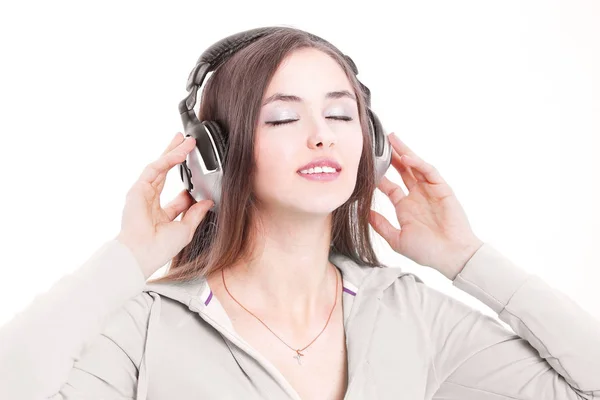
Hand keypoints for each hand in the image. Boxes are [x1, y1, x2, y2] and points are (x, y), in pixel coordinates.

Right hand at [116, 132, 213, 279]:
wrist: (143, 253)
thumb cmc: (159, 247)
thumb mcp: (186, 229)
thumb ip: (196, 213)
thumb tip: (208, 202)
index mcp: (161, 215)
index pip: (177, 196)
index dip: (188, 186)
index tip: (200, 179)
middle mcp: (150, 202)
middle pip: (166, 175)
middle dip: (176, 158)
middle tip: (187, 144)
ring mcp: (143, 194)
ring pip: (161, 167)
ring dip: (174, 153)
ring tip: (186, 141)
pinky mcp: (138, 188)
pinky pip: (156, 168)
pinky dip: (168, 158)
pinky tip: (180, 151)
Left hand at [369, 132, 483, 280]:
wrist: (451, 256)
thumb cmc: (427, 251)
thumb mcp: (397, 239)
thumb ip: (381, 225)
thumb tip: (364, 213)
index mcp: (405, 208)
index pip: (389, 187)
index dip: (379, 175)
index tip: (366, 165)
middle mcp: (417, 196)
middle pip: (402, 171)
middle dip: (391, 157)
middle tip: (378, 143)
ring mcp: (430, 191)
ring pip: (415, 166)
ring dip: (404, 152)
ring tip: (392, 139)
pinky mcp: (443, 189)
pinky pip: (429, 172)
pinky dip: (418, 164)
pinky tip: (406, 157)